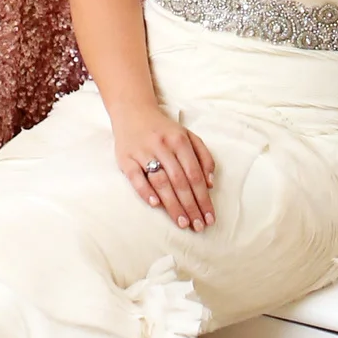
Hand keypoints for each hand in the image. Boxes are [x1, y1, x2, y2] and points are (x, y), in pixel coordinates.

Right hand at [115, 101, 215, 233]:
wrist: (132, 112)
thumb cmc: (164, 130)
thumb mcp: (188, 136)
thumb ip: (203, 156)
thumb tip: (211, 183)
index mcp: (180, 140)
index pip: (194, 175)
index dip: (203, 198)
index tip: (208, 216)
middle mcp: (162, 146)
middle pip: (180, 181)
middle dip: (191, 206)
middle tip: (198, 226)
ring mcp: (143, 152)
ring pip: (161, 182)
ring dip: (173, 205)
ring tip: (182, 222)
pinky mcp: (126, 158)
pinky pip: (136, 178)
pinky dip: (146, 191)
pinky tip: (156, 205)